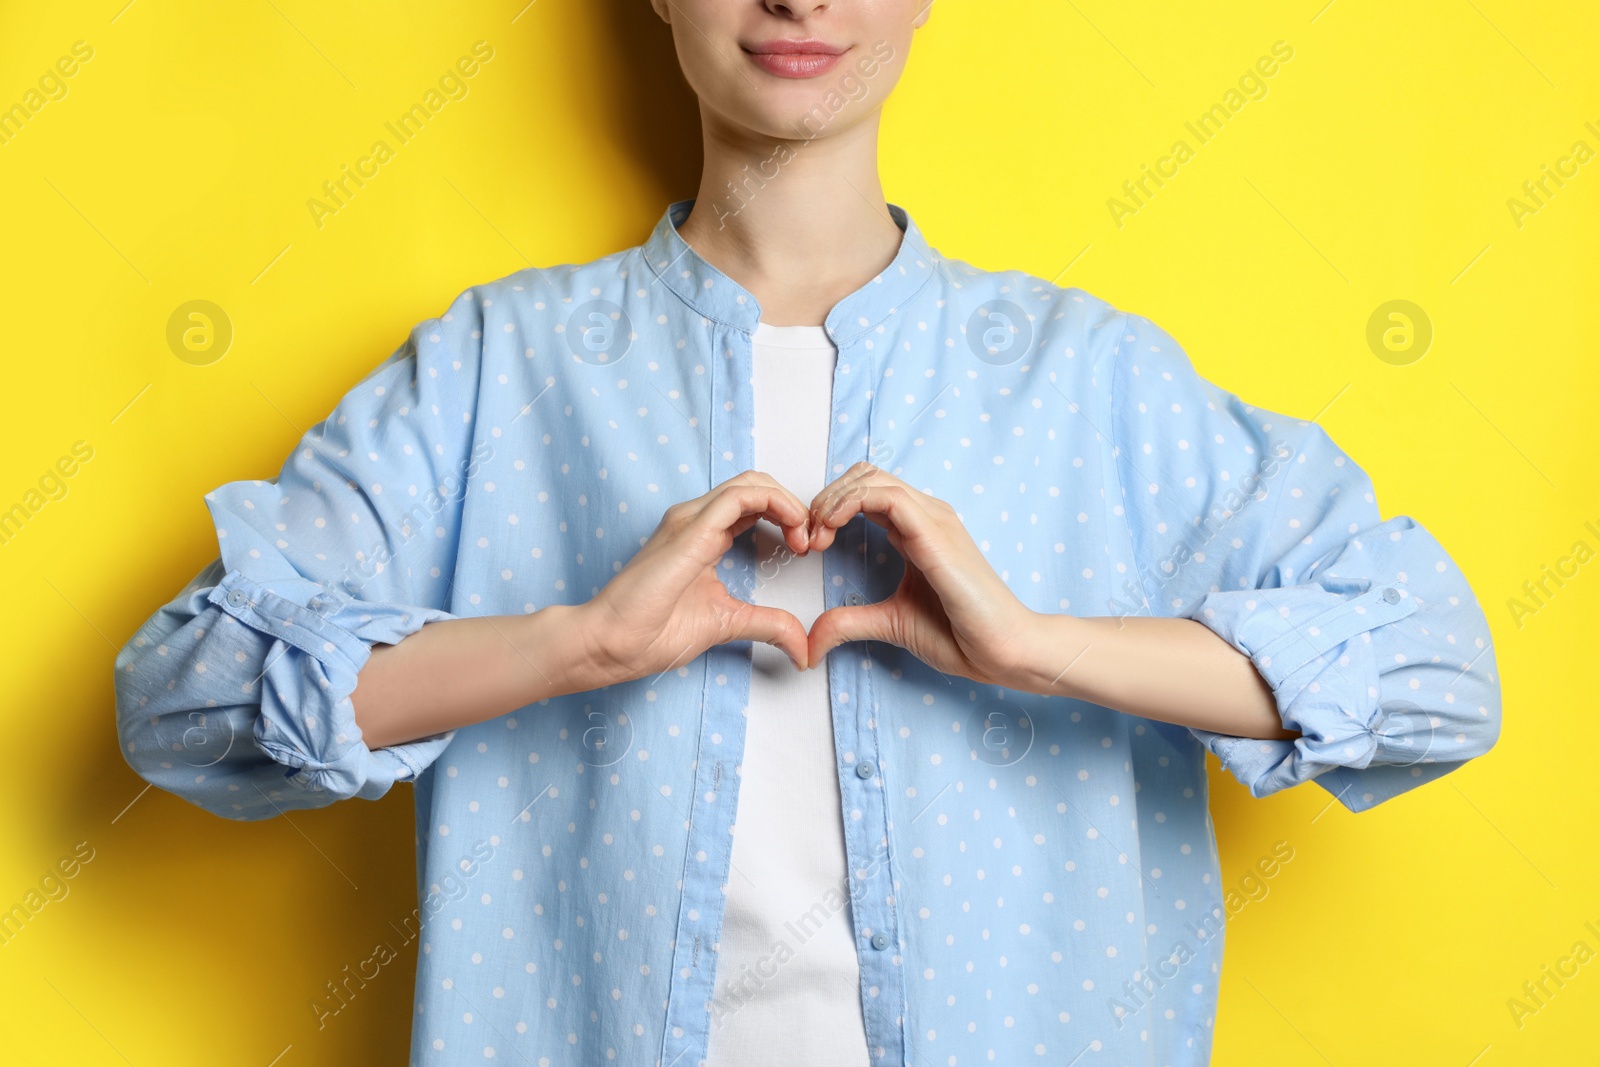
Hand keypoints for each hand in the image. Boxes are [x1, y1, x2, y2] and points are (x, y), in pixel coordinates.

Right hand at [579, 470, 814, 681]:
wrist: (610, 643)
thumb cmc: (651, 632)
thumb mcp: (726, 623)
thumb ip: (765, 624)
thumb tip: (802, 647)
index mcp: (701, 536)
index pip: (752, 504)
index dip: (786, 517)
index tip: (803, 551)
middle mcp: (695, 520)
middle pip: (755, 485)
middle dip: (792, 506)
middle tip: (809, 541)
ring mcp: (690, 520)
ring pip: (750, 483)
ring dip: (788, 503)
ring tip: (803, 535)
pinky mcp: (689, 530)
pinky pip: (740, 497)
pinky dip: (775, 503)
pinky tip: (793, 528)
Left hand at [804, 461, 1035, 684]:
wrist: (1002, 650)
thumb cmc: (959, 635)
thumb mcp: (888, 623)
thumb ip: (849, 622)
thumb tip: (810, 642)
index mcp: (916, 529)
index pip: (866, 491)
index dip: (829, 507)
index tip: (808, 544)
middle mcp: (925, 515)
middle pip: (865, 475)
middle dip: (826, 498)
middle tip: (806, 537)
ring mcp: (933, 519)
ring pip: (873, 478)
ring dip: (833, 499)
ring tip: (815, 534)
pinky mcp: (936, 532)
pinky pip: (889, 497)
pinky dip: (851, 503)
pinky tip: (831, 527)